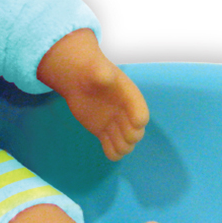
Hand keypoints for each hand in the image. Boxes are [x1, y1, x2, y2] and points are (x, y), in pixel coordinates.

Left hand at [37, 29, 149, 160]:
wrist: (80, 80)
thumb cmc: (92, 72)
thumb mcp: (97, 69)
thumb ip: (102, 73)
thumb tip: (105, 75)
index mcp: (131, 100)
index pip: (141, 114)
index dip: (139, 120)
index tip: (131, 120)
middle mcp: (127, 115)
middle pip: (136, 135)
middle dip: (128, 136)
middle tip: (113, 127)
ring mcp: (116, 126)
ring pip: (126, 146)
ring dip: (120, 147)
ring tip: (107, 136)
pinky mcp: (104, 133)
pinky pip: (113, 151)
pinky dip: (112, 153)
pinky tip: (104, 143)